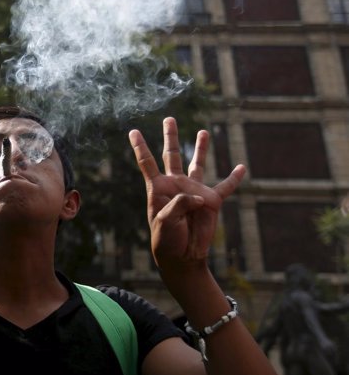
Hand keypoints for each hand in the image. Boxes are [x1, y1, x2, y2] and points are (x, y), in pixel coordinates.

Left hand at [129, 118, 244, 270]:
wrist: (183, 255)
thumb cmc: (167, 239)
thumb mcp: (166, 221)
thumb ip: (180, 204)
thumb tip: (199, 195)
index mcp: (158, 188)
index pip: (148, 163)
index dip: (140, 147)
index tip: (133, 131)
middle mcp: (176, 185)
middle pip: (172, 155)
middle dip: (170, 137)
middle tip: (169, 119)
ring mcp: (194, 191)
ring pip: (198, 164)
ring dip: (201, 148)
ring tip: (203, 132)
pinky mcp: (211, 201)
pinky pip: (225, 187)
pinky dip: (234, 178)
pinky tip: (241, 167)